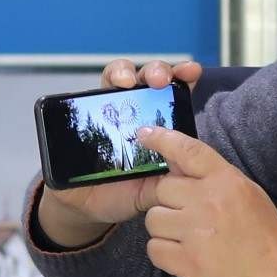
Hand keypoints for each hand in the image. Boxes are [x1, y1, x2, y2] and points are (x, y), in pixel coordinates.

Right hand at [35, 58, 204, 242]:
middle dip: (157, 71)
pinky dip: (93, 91)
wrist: (84, 205)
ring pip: (118, 75)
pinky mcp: (84, 115)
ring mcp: (109, 108)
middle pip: (149, 76)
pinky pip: (86, 96)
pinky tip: (102, 92)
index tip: (192, 71)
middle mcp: (137, 108)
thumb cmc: (125, 192)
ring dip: (125, 72)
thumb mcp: (152, 189)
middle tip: (160, 80)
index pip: (176, 91)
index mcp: (161, 121)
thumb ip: (169, 180)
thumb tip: (188, 172)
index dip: (184, 75)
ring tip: (127, 81)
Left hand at [134, 126, 276, 276]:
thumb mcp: (248, 193)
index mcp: (226, 181)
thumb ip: (214, 178)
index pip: (188, 152)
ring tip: (187, 238)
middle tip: (187, 216)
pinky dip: (164, 253)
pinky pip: (154, 249)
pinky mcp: (187, 262)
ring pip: (153, 220)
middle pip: (162, 189)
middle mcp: (208, 202)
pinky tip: (184, 256)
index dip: (162, 140)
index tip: (143, 134)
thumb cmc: (264, 233)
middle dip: (169, 202)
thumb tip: (177, 163)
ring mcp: (196, 233)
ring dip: (165, 229)